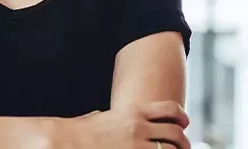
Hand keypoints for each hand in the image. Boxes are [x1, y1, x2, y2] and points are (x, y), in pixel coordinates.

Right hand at [55, 101, 189, 148]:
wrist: (70, 140)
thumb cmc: (82, 131)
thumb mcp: (100, 117)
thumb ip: (109, 117)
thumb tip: (101, 117)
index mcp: (133, 112)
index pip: (170, 109)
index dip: (182, 117)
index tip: (184, 123)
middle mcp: (139, 127)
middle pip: (176, 133)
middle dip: (183, 143)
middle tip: (183, 148)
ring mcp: (139, 146)